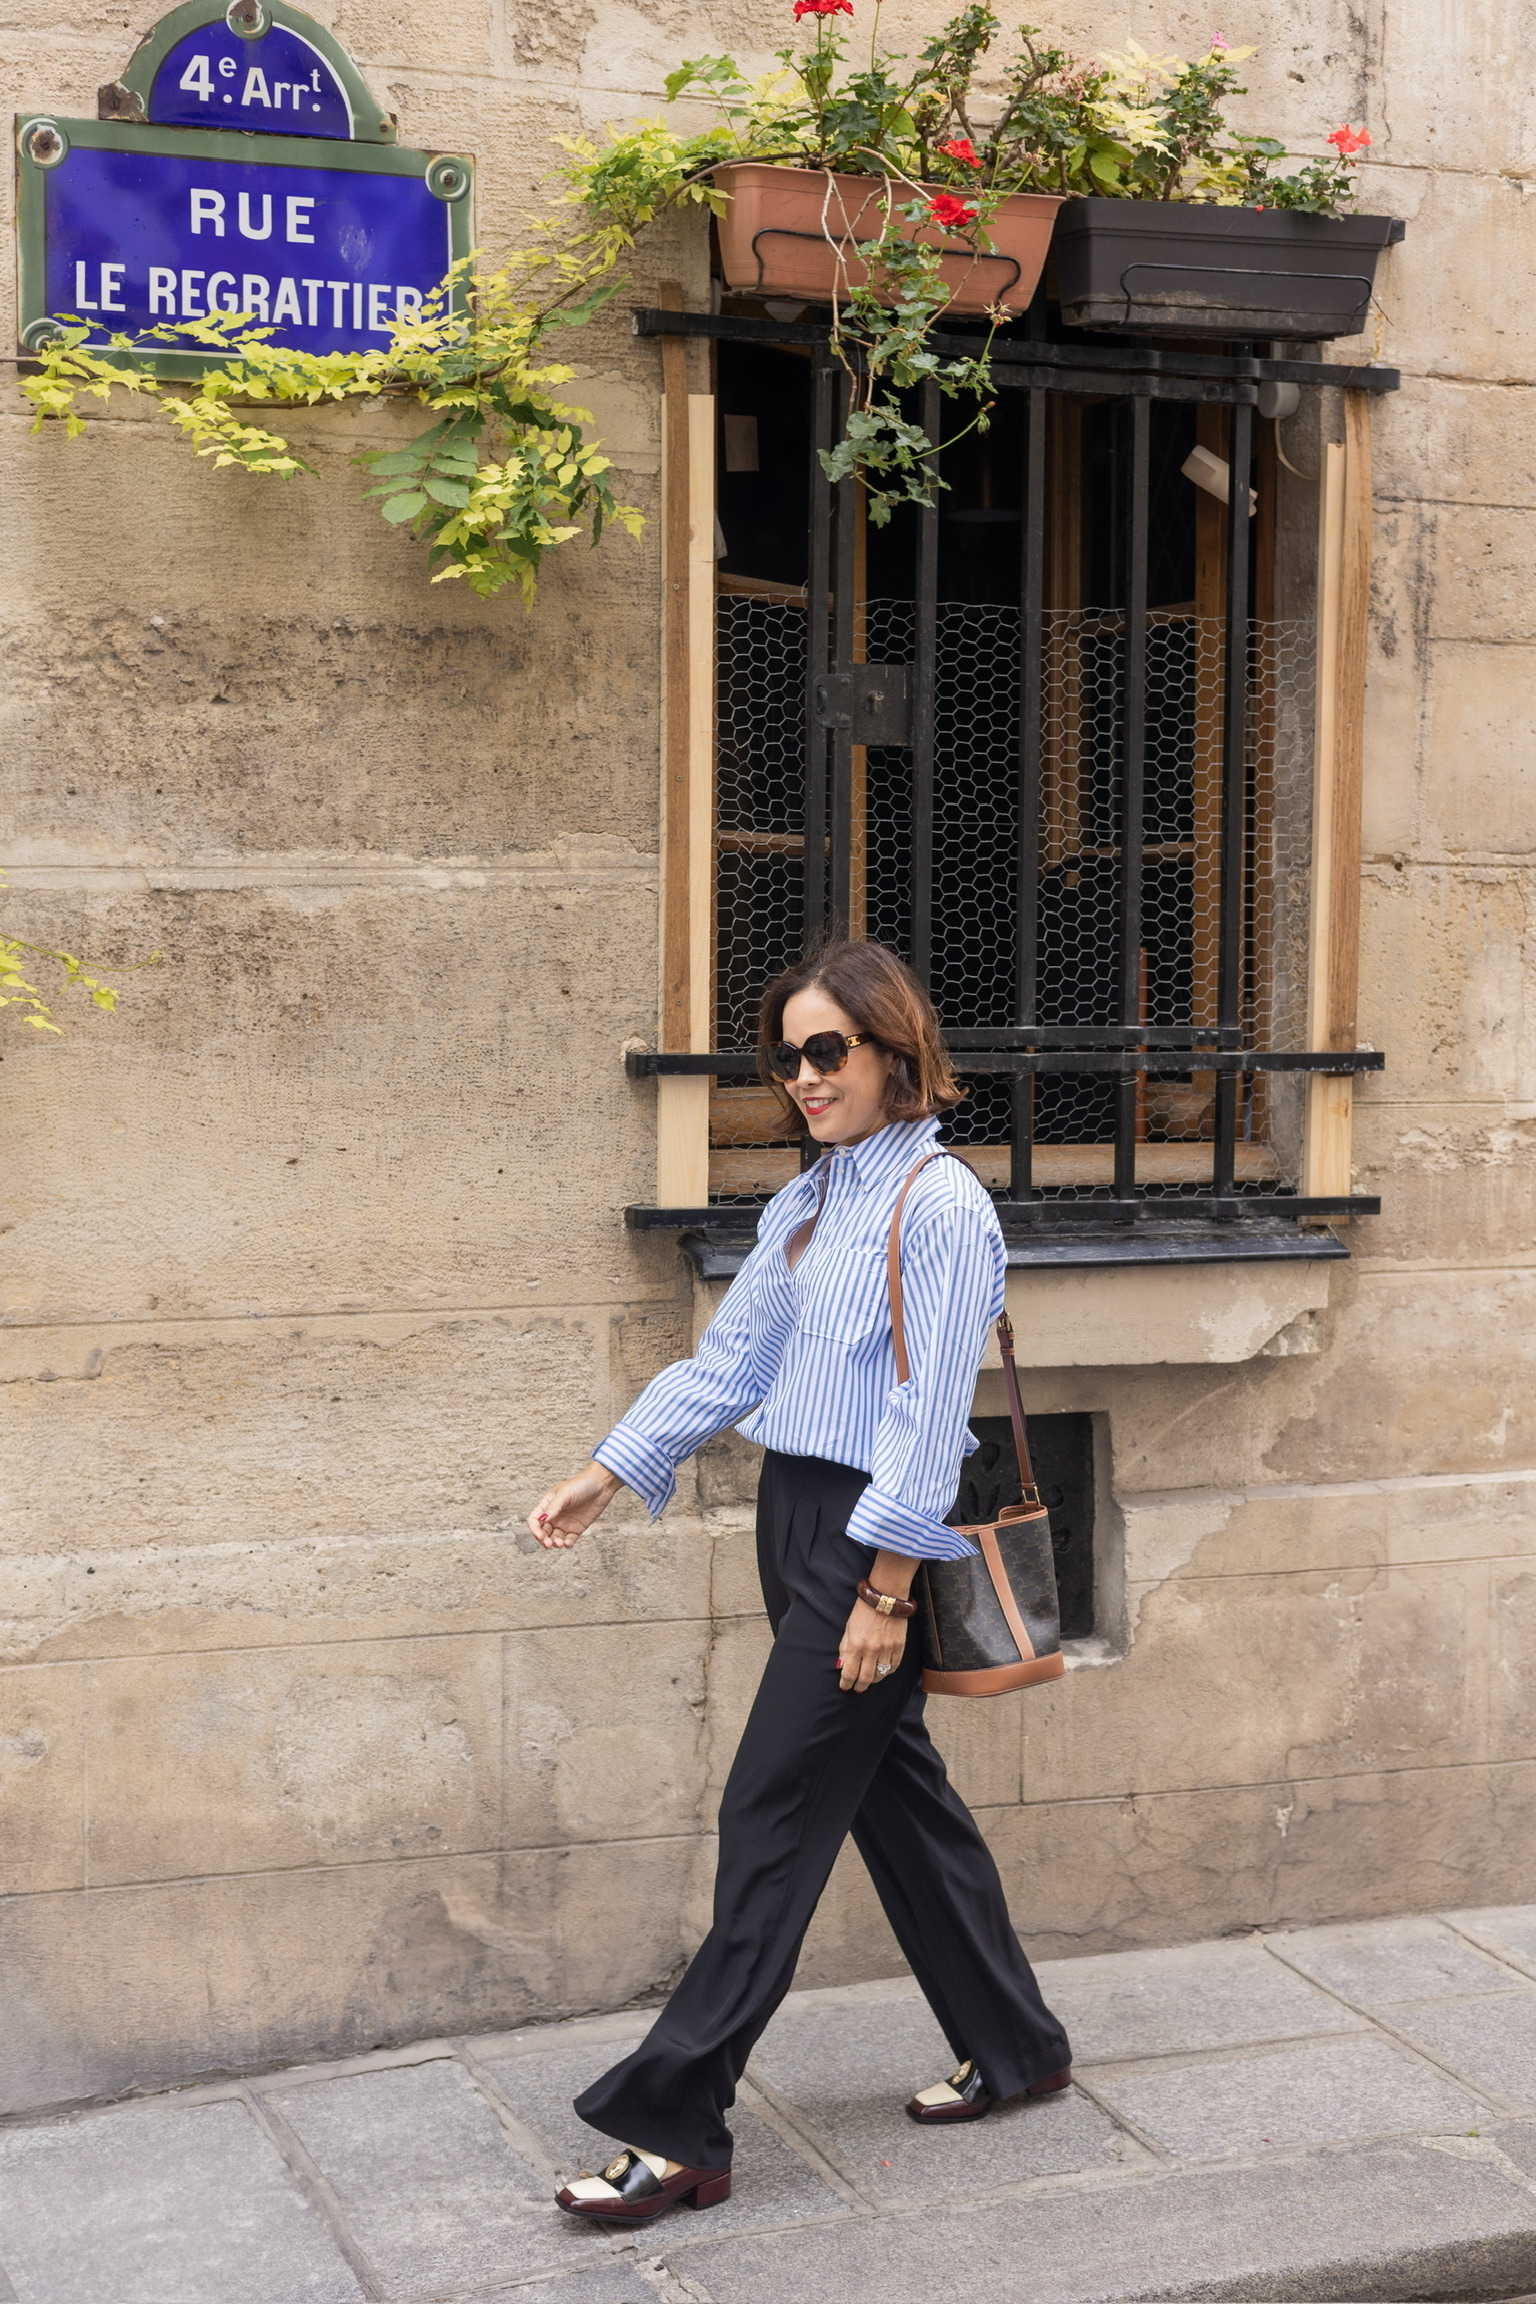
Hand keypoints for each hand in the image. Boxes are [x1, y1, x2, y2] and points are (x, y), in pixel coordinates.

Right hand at [527, 1462, 622, 1548]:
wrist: (601, 1485)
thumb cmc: (581, 1484)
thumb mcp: (565, 1494)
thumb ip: (553, 1507)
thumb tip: (542, 1519)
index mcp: (547, 1505)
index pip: (535, 1520)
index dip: (534, 1529)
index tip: (539, 1535)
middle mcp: (554, 1516)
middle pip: (543, 1532)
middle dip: (543, 1540)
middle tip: (548, 1544)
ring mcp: (565, 1523)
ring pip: (555, 1538)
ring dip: (555, 1543)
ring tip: (560, 1543)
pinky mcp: (577, 1528)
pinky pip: (569, 1540)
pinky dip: (567, 1544)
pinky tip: (568, 1543)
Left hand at [837, 1550, 918, 1693]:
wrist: (885, 1596)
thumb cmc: (864, 1610)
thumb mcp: (848, 1627)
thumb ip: (845, 1648)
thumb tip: (841, 1666)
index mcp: (856, 1644)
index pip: (849, 1672)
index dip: (846, 1683)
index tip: (844, 1687)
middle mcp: (872, 1649)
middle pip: (866, 1678)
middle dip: (859, 1686)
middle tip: (857, 1689)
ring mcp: (887, 1649)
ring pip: (881, 1675)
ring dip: (873, 1680)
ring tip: (869, 1680)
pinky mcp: (899, 1647)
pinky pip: (893, 1667)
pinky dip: (887, 1671)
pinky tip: (882, 1671)